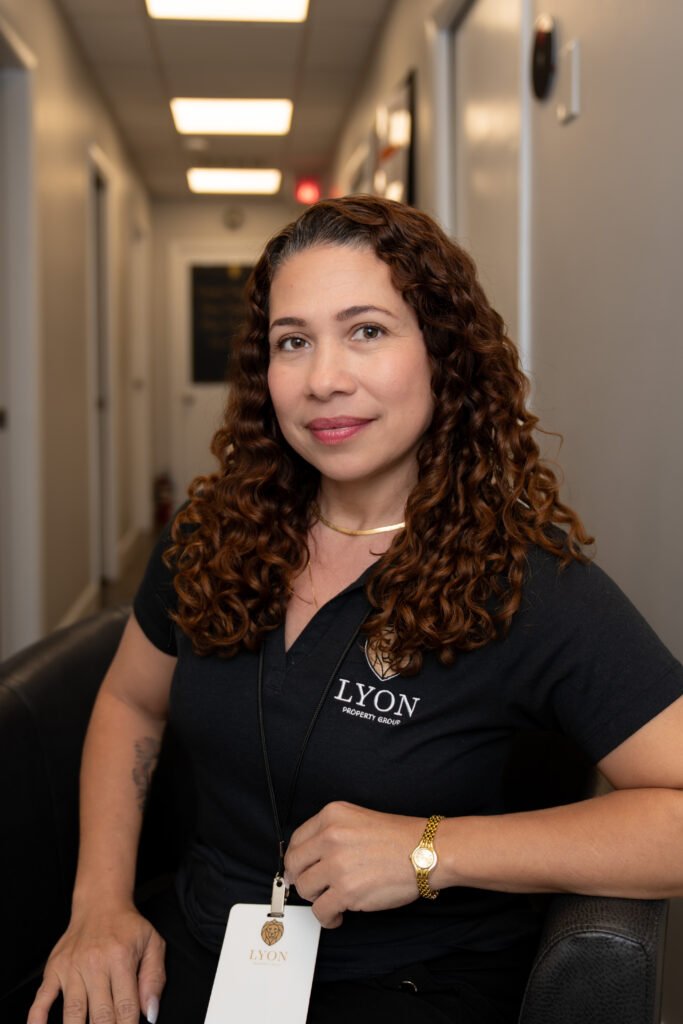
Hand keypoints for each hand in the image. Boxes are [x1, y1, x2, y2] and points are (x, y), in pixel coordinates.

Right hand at [27, 904, 164, 1023]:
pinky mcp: (54, 970)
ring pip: (73, 1013)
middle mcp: (94, 964)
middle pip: (100, 1015)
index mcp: (121, 959)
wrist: (100, 903)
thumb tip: (150, 1013)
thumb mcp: (152, 944)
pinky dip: (38, 1020)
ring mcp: (71, 968)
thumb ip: (155, 978)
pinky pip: (42, 999)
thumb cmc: (128, 927)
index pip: (126, 1007)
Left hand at [285, 801, 423, 927]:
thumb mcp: (358, 818)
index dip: (296, 859)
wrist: (425, 852)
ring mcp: (337, 865)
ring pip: (305, 889)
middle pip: (294, 865)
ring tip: (332, 899)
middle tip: (311, 887)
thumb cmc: (399, 838)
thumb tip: (308, 858)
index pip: (296, 839)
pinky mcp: (346, 891)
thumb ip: (331, 832)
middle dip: (301, 879)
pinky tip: (337, 915)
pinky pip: (320, 911)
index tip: (300, 868)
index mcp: (332, 816)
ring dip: (317, 898)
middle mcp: (330, 837)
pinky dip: (327, 918)